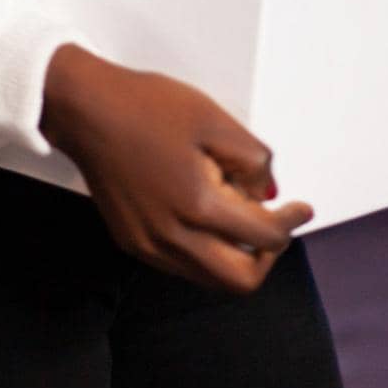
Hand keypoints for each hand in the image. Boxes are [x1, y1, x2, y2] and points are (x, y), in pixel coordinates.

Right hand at [40, 44, 313, 291]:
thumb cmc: (145, 106)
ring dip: (236, 256)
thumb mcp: (213, 118)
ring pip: (210, 278)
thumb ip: (252, 158)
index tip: (300, 208)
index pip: (263, 237)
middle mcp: (172, 238)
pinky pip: (182, 265)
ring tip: (239, 215)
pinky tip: (206, 215)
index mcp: (196, 205)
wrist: (87, 109)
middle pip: (240, 280)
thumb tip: (268, 191)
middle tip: (274, 224)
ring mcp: (149, 246)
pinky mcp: (132, 242)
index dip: (290, 222)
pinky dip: (206, 251)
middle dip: (267, 255)